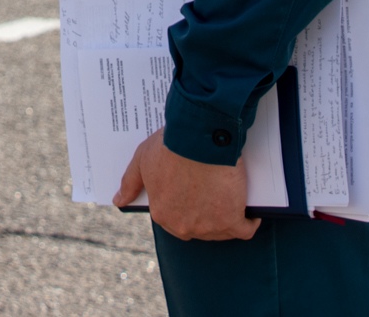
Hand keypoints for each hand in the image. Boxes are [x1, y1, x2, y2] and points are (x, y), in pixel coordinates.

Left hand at [114, 130, 257, 242]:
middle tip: (212, 194)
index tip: (194, 195)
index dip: (186, 207)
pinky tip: (249, 211)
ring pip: (222, 229)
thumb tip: (118, 201)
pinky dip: (249, 221)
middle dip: (205, 214)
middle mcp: (184, 226)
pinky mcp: (233, 220)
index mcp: (162, 215)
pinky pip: (245, 229)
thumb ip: (130, 183)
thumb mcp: (142, 161)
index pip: (176, 220)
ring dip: (226, 218)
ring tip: (229, 197)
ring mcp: (209, 226)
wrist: (199, 139)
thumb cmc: (170, 147)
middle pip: (199, 227)